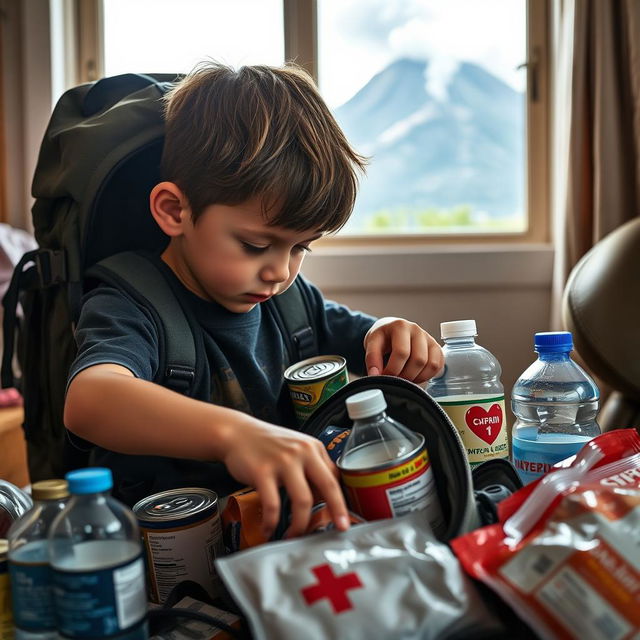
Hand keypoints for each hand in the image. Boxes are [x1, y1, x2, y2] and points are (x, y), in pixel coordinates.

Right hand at [220, 416, 349, 538]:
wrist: (237, 433)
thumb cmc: (268, 445)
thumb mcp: (297, 448)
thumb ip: (312, 467)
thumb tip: (326, 498)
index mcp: (313, 448)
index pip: (334, 478)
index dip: (341, 501)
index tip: (344, 519)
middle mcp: (302, 452)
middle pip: (327, 486)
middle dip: (337, 510)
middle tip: (341, 528)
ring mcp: (283, 461)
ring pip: (303, 500)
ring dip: (300, 524)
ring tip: (293, 536)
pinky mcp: (262, 472)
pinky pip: (273, 505)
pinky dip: (272, 522)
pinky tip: (268, 530)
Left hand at [364, 317, 443, 383]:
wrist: (390, 331)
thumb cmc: (382, 338)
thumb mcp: (372, 343)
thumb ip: (372, 358)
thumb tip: (375, 375)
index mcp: (400, 326)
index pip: (402, 352)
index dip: (393, 369)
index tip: (385, 377)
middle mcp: (417, 330)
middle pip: (418, 360)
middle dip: (406, 376)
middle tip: (395, 380)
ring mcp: (429, 338)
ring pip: (430, 364)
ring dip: (417, 377)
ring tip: (404, 379)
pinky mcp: (436, 348)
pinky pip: (437, 366)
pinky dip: (427, 376)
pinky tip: (415, 376)